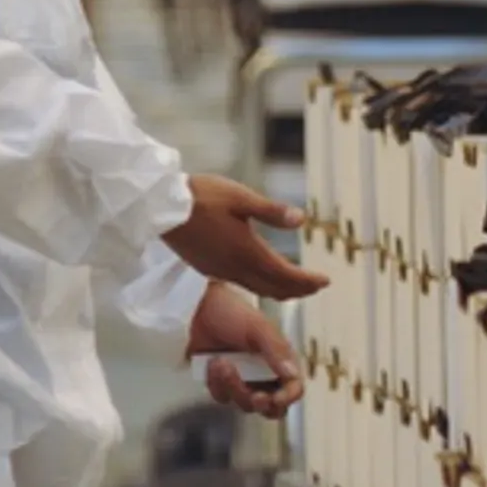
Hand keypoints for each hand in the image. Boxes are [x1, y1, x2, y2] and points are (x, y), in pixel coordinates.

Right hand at [163, 173, 327, 299]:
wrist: (160, 207)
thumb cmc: (201, 196)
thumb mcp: (241, 198)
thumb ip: (272, 211)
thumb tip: (301, 220)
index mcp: (247, 252)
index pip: (285, 275)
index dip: (307, 281)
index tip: (326, 282)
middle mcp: (235, 267)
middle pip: (274, 288)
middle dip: (298, 290)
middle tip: (317, 287)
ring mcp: (220, 270)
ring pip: (258, 289)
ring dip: (280, 290)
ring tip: (296, 286)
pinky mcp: (208, 268)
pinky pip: (242, 284)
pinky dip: (260, 286)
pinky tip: (261, 277)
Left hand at [186, 284, 302, 418]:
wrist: (196, 308)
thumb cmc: (231, 312)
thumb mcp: (258, 327)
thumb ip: (277, 349)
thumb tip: (292, 374)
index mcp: (280, 360)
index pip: (293, 388)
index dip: (288, 397)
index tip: (276, 398)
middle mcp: (265, 373)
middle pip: (272, 406)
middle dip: (261, 402)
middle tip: (254, 395)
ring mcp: (243, 380)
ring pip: (246, 404)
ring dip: (234, 387)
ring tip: (222, 362)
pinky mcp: (221, 383)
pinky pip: (222, 397)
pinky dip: (216, 383)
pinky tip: (210, 363)